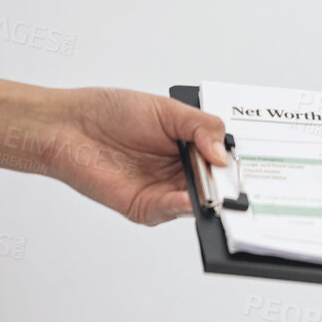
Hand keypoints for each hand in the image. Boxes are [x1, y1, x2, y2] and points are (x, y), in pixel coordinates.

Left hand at [0, 81, 227, 225]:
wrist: (68, 126)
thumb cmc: (110, 112)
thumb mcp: (168, 110)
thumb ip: (203, 128)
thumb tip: (223, 155)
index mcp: (192, 148)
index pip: (224, 163)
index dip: (237, 167)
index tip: (253, 167)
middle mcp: (181, 173)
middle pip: (217, 186)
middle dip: (229, 187)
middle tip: (237, 182)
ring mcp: (165, 191)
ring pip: (200, 202)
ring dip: (210, 199)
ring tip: (217, 191)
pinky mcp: (146, 207)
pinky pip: (172, 211)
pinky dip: (184, 207)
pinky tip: (190, 198)